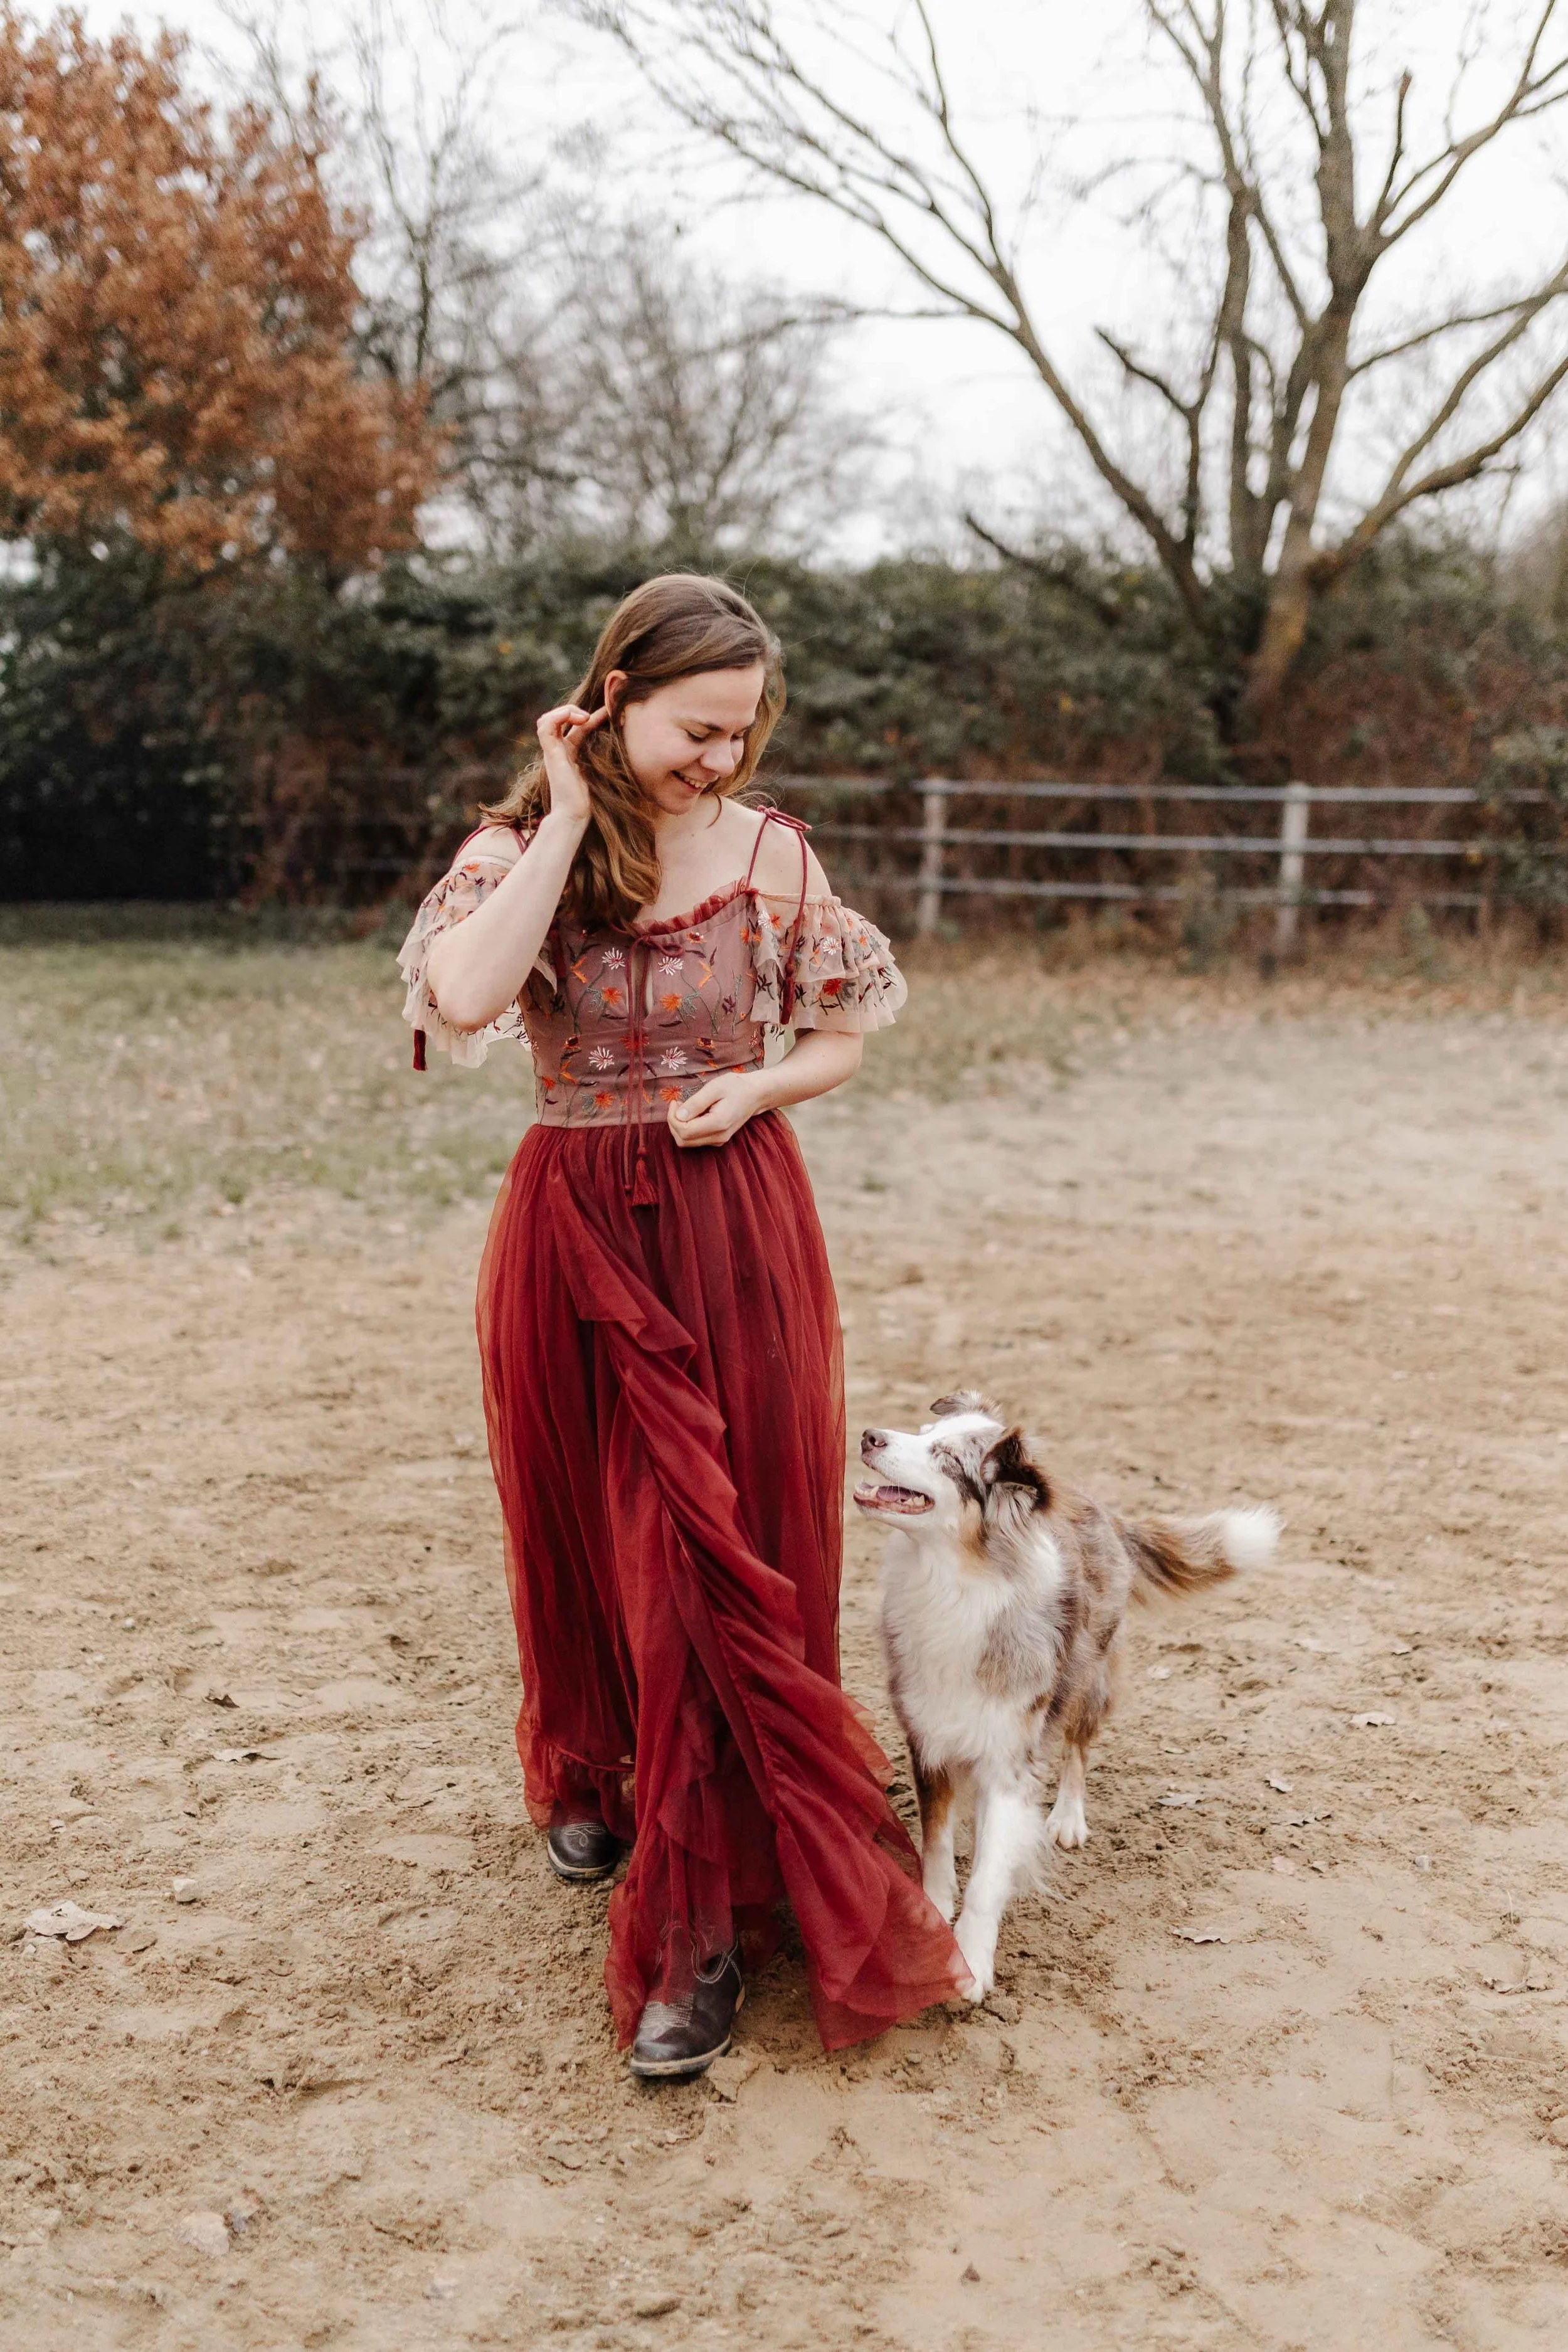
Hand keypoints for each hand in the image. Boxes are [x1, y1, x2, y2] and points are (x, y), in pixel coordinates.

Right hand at [535, 702, 607, 826]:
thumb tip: (625, 741)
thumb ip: (605, 753)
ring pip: (547, 719)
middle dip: (573, 710)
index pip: (577, 725)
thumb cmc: (591, 798)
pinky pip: (546, 726)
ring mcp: (553, 751)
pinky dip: (558, 716)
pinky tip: (576, 718)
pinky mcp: (550, 753)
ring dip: (565, 711)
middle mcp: (559, 749)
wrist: (576, 814)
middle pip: (558, 718)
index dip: (592, 715)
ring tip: (583, 717)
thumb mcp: (602, 768)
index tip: (609, 710)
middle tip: (591, 716)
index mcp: (570, 751)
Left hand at [668, 1072, 766, 1147]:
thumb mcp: (714, 1087)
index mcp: (718, 1124)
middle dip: (674, 1123)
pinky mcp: (718, 1139)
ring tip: (685, 1107)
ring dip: (679, 1126)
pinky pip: (695, 1140)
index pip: (684, 1131)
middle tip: (678, 1104)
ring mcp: (719, 1140)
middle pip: (683, 1140)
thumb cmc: (736, 1087)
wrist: (756, 1094)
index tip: (675, 1101)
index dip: (673, 1117)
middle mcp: (719, 1137)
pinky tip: (693, 1114)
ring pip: (687, 1142)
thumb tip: (678, 1115)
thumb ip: (696, 1102)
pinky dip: (687, 1129)